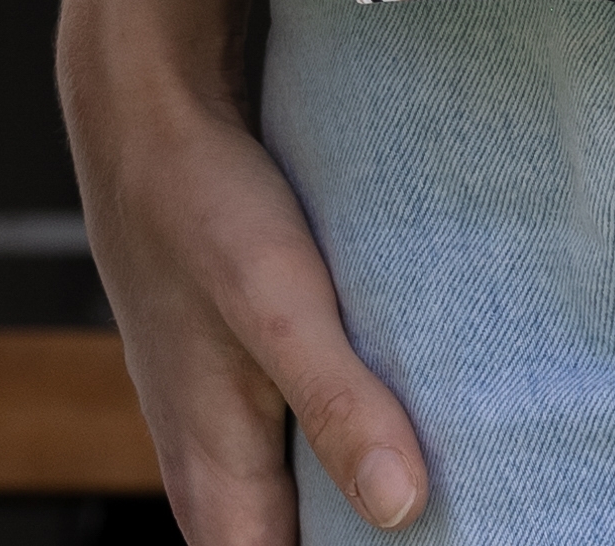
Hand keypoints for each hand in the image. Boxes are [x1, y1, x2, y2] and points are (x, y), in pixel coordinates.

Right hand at [58, 0, 426, 542]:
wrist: (146, 109)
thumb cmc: (200, 204)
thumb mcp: (277, 303)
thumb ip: (335, 406)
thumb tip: (402, 508)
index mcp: (214, 486)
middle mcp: (213, 472)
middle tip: (468, 521)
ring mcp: (226, 425)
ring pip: (298, 510)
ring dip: (357, 516)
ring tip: (459, 499)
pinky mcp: (250, 376)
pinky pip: (301, 453)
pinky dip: (352, 454)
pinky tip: (416, 429)